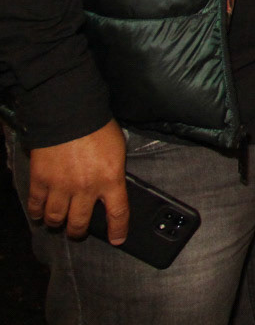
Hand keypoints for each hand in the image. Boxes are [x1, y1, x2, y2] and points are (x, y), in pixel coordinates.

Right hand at [27, 120, 127, 241]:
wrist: (70, 114)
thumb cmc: (98, 127)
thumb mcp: (118, 149)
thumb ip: (114, 170)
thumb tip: (112, 183)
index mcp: (111, 179)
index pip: (118, 213)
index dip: (118, 230)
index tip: (117, 239)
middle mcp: (86, 188)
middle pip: (81, 222)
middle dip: (79, 231)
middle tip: (78, 231)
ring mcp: (61, 186)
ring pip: (57, 218)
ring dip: (57, 223)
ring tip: (58, 224)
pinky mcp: (41, 180)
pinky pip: (36, 204)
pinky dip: (37, 212)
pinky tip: (39, 214)